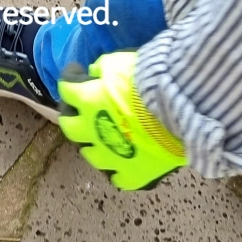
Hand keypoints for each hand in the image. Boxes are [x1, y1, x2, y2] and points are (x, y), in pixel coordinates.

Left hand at [57, 50, 186, 190]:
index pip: (66, 89)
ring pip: (90, 155)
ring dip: (93, 145)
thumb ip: (102, 68)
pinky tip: (124, 164)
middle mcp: (91, 131)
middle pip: (69, 127)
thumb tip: (94, 73)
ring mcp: (110, 157)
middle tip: (81, 111)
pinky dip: (120, 171)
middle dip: (72, 117)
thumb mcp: (118, 63)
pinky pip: (119, 179)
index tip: (77, 72)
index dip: (70, 79)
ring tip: (102, 139)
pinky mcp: (131, 174)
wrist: (175, 110)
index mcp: (86, 101)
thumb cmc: (145, 82)